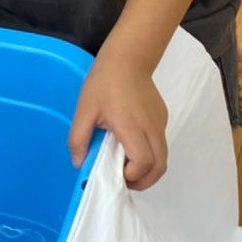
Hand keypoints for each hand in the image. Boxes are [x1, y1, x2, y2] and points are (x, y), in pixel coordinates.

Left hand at [68, 52, 167, 189]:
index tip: (116, 175)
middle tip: (124, 181)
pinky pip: (161, 145)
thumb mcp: (83, 110)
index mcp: (132, 126)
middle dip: (144, 181)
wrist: (128, 59)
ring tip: (127, 169)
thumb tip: (79, 163)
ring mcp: (160, 123)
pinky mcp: (163, 118)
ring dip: (148, 170)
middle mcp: (152, 127)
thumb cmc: (103, 84)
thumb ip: (78, 138)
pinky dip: (151, 155)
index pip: (143, 162)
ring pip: (163, 158)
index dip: (132, 176)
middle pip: (159, 167)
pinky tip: (131, 149)